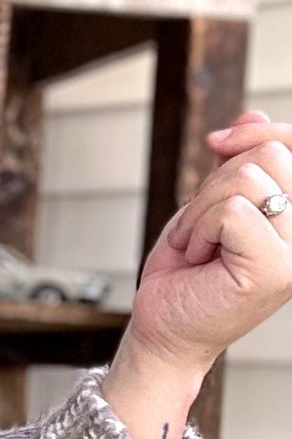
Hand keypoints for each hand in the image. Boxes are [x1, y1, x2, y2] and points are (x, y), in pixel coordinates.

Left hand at [127, 108, 291, 373]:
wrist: (164, 326)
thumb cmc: (188, 270)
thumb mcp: (213, 202)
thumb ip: (239, 161)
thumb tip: (252, 112)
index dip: (260, 131)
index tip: (217, 142)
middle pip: (271, 155)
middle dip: (216, 182)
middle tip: (201, 226)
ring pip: (248, 179)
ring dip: (201, 210)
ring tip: (198, 244)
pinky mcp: (275, 270)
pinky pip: (231, 211)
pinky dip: (198, 228)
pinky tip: (197, 257)